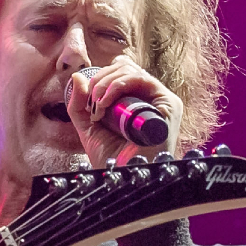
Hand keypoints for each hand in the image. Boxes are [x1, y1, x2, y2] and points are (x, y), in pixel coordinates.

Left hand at [66, 54, 183, 168]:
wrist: (123, 178)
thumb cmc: (111, 159)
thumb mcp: (88, 128)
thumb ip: (79, 104)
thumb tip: (77, 76)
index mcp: (137, 100)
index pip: (120, 71)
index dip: (100, 77)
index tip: (88, 99)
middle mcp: (151, 97)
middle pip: (124, 67)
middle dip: (100, 80)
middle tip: (92, 103)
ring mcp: (161, 100)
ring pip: (131, 70)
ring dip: (107, 83)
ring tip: (98, 106)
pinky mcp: (168, 104)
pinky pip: (142, 79)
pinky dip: (119, 85)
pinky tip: (106, 103)